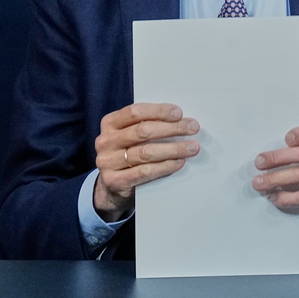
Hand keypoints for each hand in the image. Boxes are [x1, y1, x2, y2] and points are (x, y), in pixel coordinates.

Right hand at [93, 102, 199, 221]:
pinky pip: (145, 172)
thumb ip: (145, 125)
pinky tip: (179, 162)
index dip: (158, 111)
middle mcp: (105, 141)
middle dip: (171, 128)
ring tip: (192, 147)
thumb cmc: (127, 154)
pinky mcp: (115, 181)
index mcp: (109, 123)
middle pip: (142, 131)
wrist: (111, 186)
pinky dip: (165, 166)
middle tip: (192, 128)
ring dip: (173, 149)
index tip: (179, 113)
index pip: (134, 112)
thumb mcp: (129, 135)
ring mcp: (108, 162)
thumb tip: (179, 119)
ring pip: (145, 152)